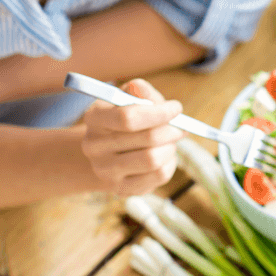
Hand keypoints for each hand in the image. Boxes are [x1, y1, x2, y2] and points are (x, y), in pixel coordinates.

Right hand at [80, 78, 183, 195]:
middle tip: (181, 126)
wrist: (110, 151)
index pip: (127, 118)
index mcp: (94, 118)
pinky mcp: (121, 189)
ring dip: (170, 147)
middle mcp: (94, 146)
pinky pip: (158, 176)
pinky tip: (164, 156)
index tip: (176, 107)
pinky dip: (169, 163)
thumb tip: (140, 87)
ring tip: (170, 141)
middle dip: (171, 130)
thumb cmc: (126, 119)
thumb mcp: (130, 98)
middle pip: (146, 139)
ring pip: (153, 160)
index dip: (158, 112)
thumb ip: (139, 90)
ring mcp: (105, 171)